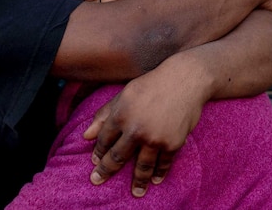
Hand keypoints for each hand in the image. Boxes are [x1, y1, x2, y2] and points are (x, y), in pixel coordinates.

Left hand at [83, 59, 207, 197]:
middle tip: (97, 181)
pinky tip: (155, 180)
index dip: (98, 152)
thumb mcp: (124, 94)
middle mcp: (136, 129)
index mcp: (121, 114)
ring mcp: (155, 138)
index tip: (95, 163)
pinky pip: (164, 163)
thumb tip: (85, 136)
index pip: (104, 140)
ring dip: (137, 182)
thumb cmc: (152, 84)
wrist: (185, 80)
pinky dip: (160, 173)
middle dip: (106, 171)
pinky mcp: (172, 143)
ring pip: (142, 166)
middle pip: (118, 157)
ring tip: (136, 192)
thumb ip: (103, 115)